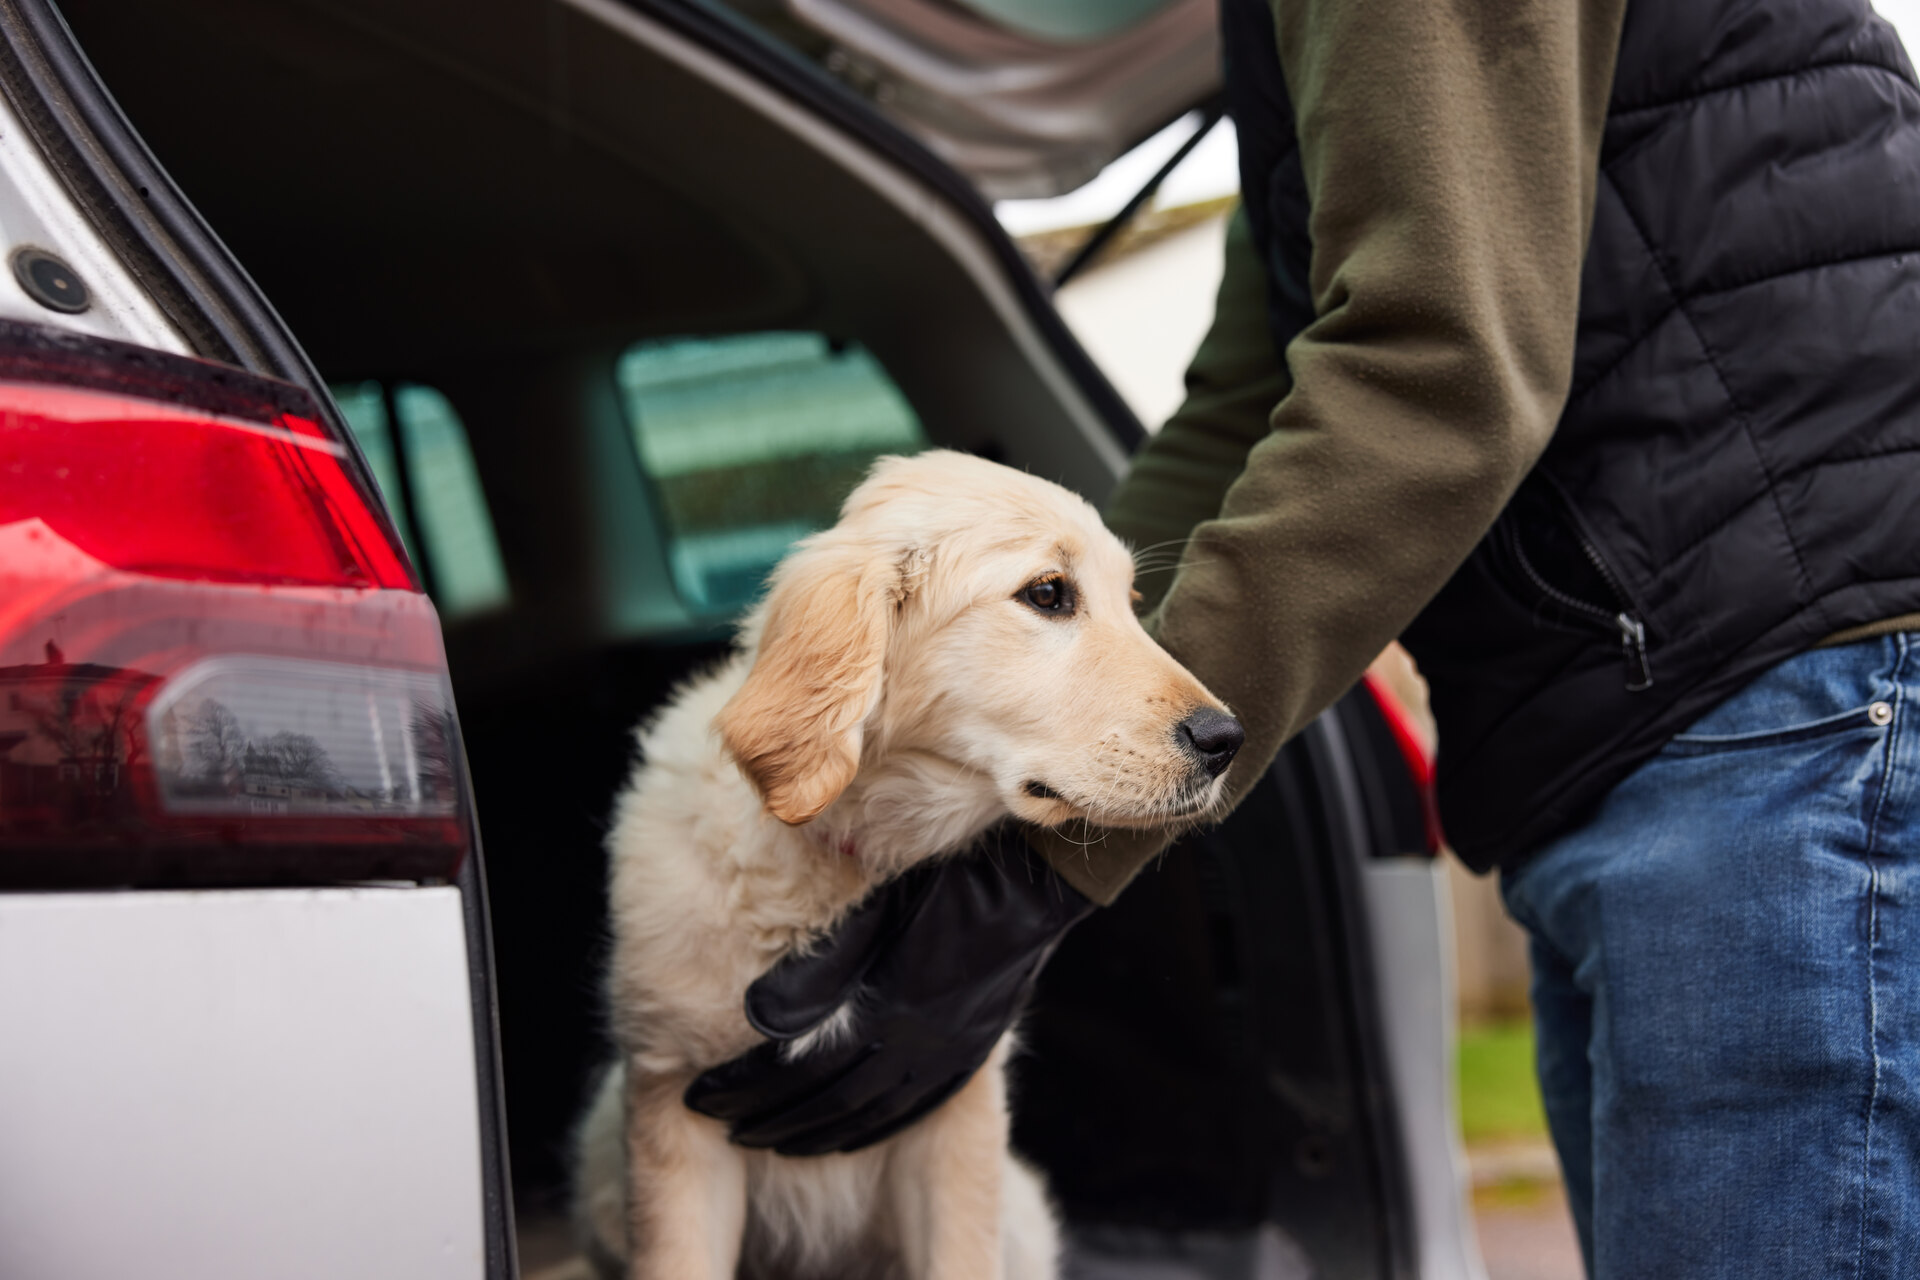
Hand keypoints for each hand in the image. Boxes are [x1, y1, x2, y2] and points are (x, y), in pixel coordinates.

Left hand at [683, 823, 1093, 1155]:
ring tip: (770, 1138)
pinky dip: (868, 1127)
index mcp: (883, 1012)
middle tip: (722, 1124)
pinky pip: (911, 1108)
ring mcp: (945, 1055)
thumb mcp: (872, 917)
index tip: (701, 1094)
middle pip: (826, 1104)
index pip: (794, 1070)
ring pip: (867, 1115)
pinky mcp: (968, 1052)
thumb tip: (754, 1016)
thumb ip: (815, 970)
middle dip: (767, 1118)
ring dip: (813, 1132)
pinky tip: (846, 1130)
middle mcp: (915, 1046)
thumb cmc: (942, 884)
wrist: (1031, 888)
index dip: (743, 1087)